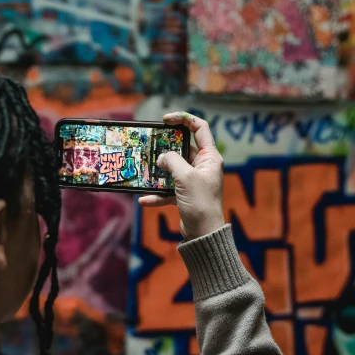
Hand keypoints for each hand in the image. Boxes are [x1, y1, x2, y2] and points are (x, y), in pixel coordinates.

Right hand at [139, 112, 224, 240]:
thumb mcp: (185, 177)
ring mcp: (193, 181)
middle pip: (182, 148)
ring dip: (158, 171)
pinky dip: (156, 194)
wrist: (203, 234)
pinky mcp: (184, 195)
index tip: (166, 120)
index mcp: (210, 157)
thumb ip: (172, 161)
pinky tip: (144, 200)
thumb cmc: (200, 203)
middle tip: (149, 146)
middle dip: (164, 148)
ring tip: (144, 171)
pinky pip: (167, 189)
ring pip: (172, 169)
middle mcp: (202, 166)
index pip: (200, 128)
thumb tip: (161, 158)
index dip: (184, 119)